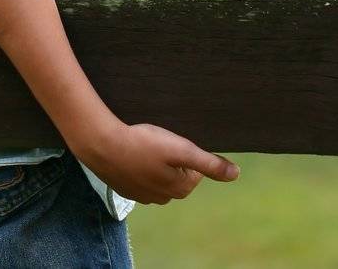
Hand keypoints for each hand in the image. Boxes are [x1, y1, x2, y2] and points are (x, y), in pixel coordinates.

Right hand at [74, 121, 239, 204]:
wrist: (101, 144)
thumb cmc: (142, 144)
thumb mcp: (181, 149)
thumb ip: (209, 163)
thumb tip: (236, 174)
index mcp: (180, 189)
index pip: (196, 170)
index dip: (186, 152)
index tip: (172, 141)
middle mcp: (162, 198)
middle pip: (178, 174)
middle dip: (172, 158)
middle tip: (159, 140)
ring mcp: (142, 195)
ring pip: (158, 175)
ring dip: (155, 162)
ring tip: (144, 145)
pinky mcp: (125, 188)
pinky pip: (140, 176)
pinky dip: (139, 165)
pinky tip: (132, 152)